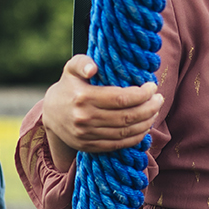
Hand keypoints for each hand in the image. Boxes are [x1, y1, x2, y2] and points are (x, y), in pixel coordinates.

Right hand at [42, 55, 163, 159]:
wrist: (50, 114)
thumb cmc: (68, 86)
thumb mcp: (71, 68)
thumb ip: (82, 62)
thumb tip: (94, 67)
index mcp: (83, 97)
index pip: (121, 98)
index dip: (142, 94)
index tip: (152, 87)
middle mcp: (84, 118)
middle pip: (127, 117)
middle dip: (149, 108)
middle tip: (159, 99)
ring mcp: (87, 135)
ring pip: (125, 132)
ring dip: (146, 123)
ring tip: (154, 111)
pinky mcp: (89, 147)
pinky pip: (118, 145)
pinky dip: (135, 137)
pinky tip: (145, 127)